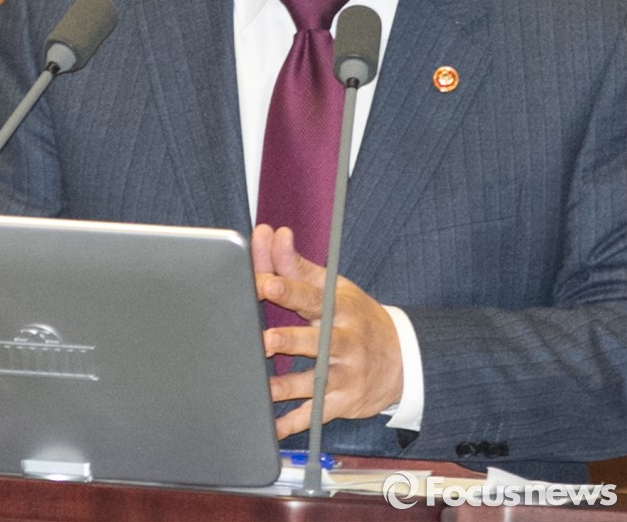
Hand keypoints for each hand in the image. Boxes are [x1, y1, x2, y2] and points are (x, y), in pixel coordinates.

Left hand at [251, 223, 403, 439]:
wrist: (403, 358)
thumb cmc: (357, 317)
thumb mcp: (336, 288)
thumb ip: (299, 267)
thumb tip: (275, 236)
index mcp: (339, 307)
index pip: (311, 296)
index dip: (288, 288)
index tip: (265, 282)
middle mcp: (343, 340)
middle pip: (315, 340)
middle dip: (291, 340)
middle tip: (266, 341)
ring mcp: (344, 373)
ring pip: (314, 380)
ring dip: (287, 385)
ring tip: (263, 387)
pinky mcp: (343, 400)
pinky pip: (316, 413)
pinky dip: (295, 423)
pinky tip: (273, 428)